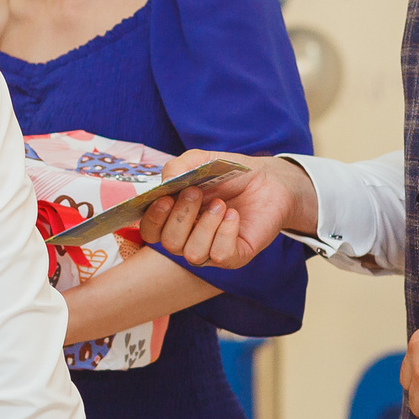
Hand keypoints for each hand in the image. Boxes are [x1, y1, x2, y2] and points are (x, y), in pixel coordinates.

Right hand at [138, 153, 314, 270]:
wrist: (268, 180)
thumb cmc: (229, 173)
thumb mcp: (200, 161)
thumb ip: (176, 167)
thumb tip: (164, 183)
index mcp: (174, 218)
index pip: (150, 232)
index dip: (153, 219)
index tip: (165, 198)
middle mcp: (188, 238)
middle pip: (169, 243)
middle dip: (181, 216)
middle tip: (196, 192)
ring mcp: (211, 250)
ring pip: (193, 254)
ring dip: (205, 225)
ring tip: (221, 204)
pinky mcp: (235, 257)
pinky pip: (220, 255)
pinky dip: (225, 232)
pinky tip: (233, 215)